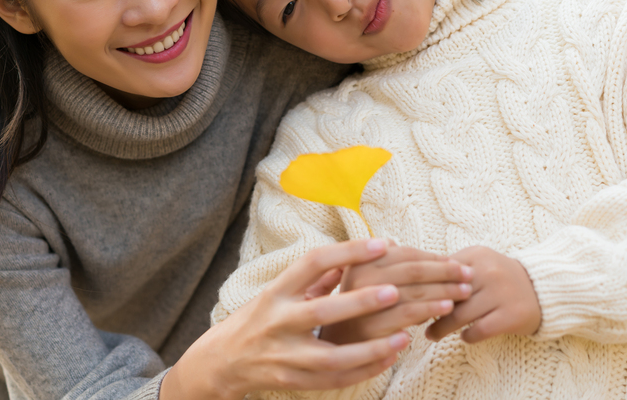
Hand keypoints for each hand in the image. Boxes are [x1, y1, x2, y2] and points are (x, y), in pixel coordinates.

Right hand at [162, 239, 411, 399]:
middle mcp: (278, 321)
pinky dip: (363, 371)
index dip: (347, 251)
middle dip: (359, 303)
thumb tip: (348, 258)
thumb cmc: (258, 318)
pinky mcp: (292, 380)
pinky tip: (388, 359)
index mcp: (276, 291)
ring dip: (370, 349)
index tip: (381, 244)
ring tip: (404, 337)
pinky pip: (334, 379)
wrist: (222, 361)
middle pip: (321, 311)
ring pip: (331, 356)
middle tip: (394, 291)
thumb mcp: (277, 291)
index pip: (312, 263)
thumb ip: (313, 277)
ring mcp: (284, 355)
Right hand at [320, 244, 472, 344]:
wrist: (336, 341)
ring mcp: (364, 303)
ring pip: (414, 291)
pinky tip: (447, 308)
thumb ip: (385, 261)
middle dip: (445, 271)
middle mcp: (359, 278)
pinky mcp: (372, 327)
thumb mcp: (364, 278)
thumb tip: (415, 249)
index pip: (404, 254)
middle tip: (468, 274)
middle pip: (412, 270)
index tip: (456, 262)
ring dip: (444, 290)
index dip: (433, 257)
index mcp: (360, 261)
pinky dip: (431, 309)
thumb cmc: (358, 307)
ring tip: (465, 291)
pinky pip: (409, 314)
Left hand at [424, 245, 540, 343]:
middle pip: (448, 294)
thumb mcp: (477, 263)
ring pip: (461, 314)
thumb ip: (450, 268)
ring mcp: (501, 294)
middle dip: (428, 309)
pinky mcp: (512, 315)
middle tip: (413, 320)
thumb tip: (414, 282)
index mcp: (476, 255)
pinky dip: (468, 336)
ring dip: (442, 327)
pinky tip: (463, 337)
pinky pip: (480, 330)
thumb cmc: (499, 278)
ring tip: (431, 334)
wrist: (542, 288)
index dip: (423, 288)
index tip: (408, 300)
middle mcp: (489, 272)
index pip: (441, 272)